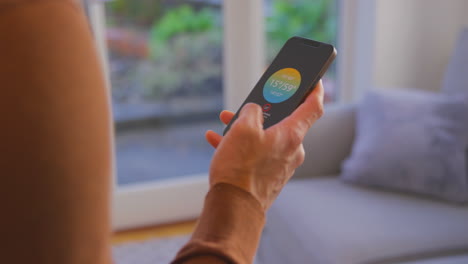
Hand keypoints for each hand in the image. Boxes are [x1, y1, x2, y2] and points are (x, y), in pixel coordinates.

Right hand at [205, 81, 323, 210]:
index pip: (313, 107)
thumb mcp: (242, 129)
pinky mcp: (268, 177)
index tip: (315, 80)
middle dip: (264, 110)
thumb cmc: (240, 168)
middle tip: (252, 102)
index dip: (315, 90)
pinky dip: (241, 146)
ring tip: (226, 122)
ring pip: (266, 138)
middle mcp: (292, 151)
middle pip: (283, 122)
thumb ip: (251, 111)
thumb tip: (253, 111)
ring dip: (247, 128)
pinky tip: (218, 141)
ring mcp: (281, 166)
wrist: (233, 208)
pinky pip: (257, 154)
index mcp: (292, 136)